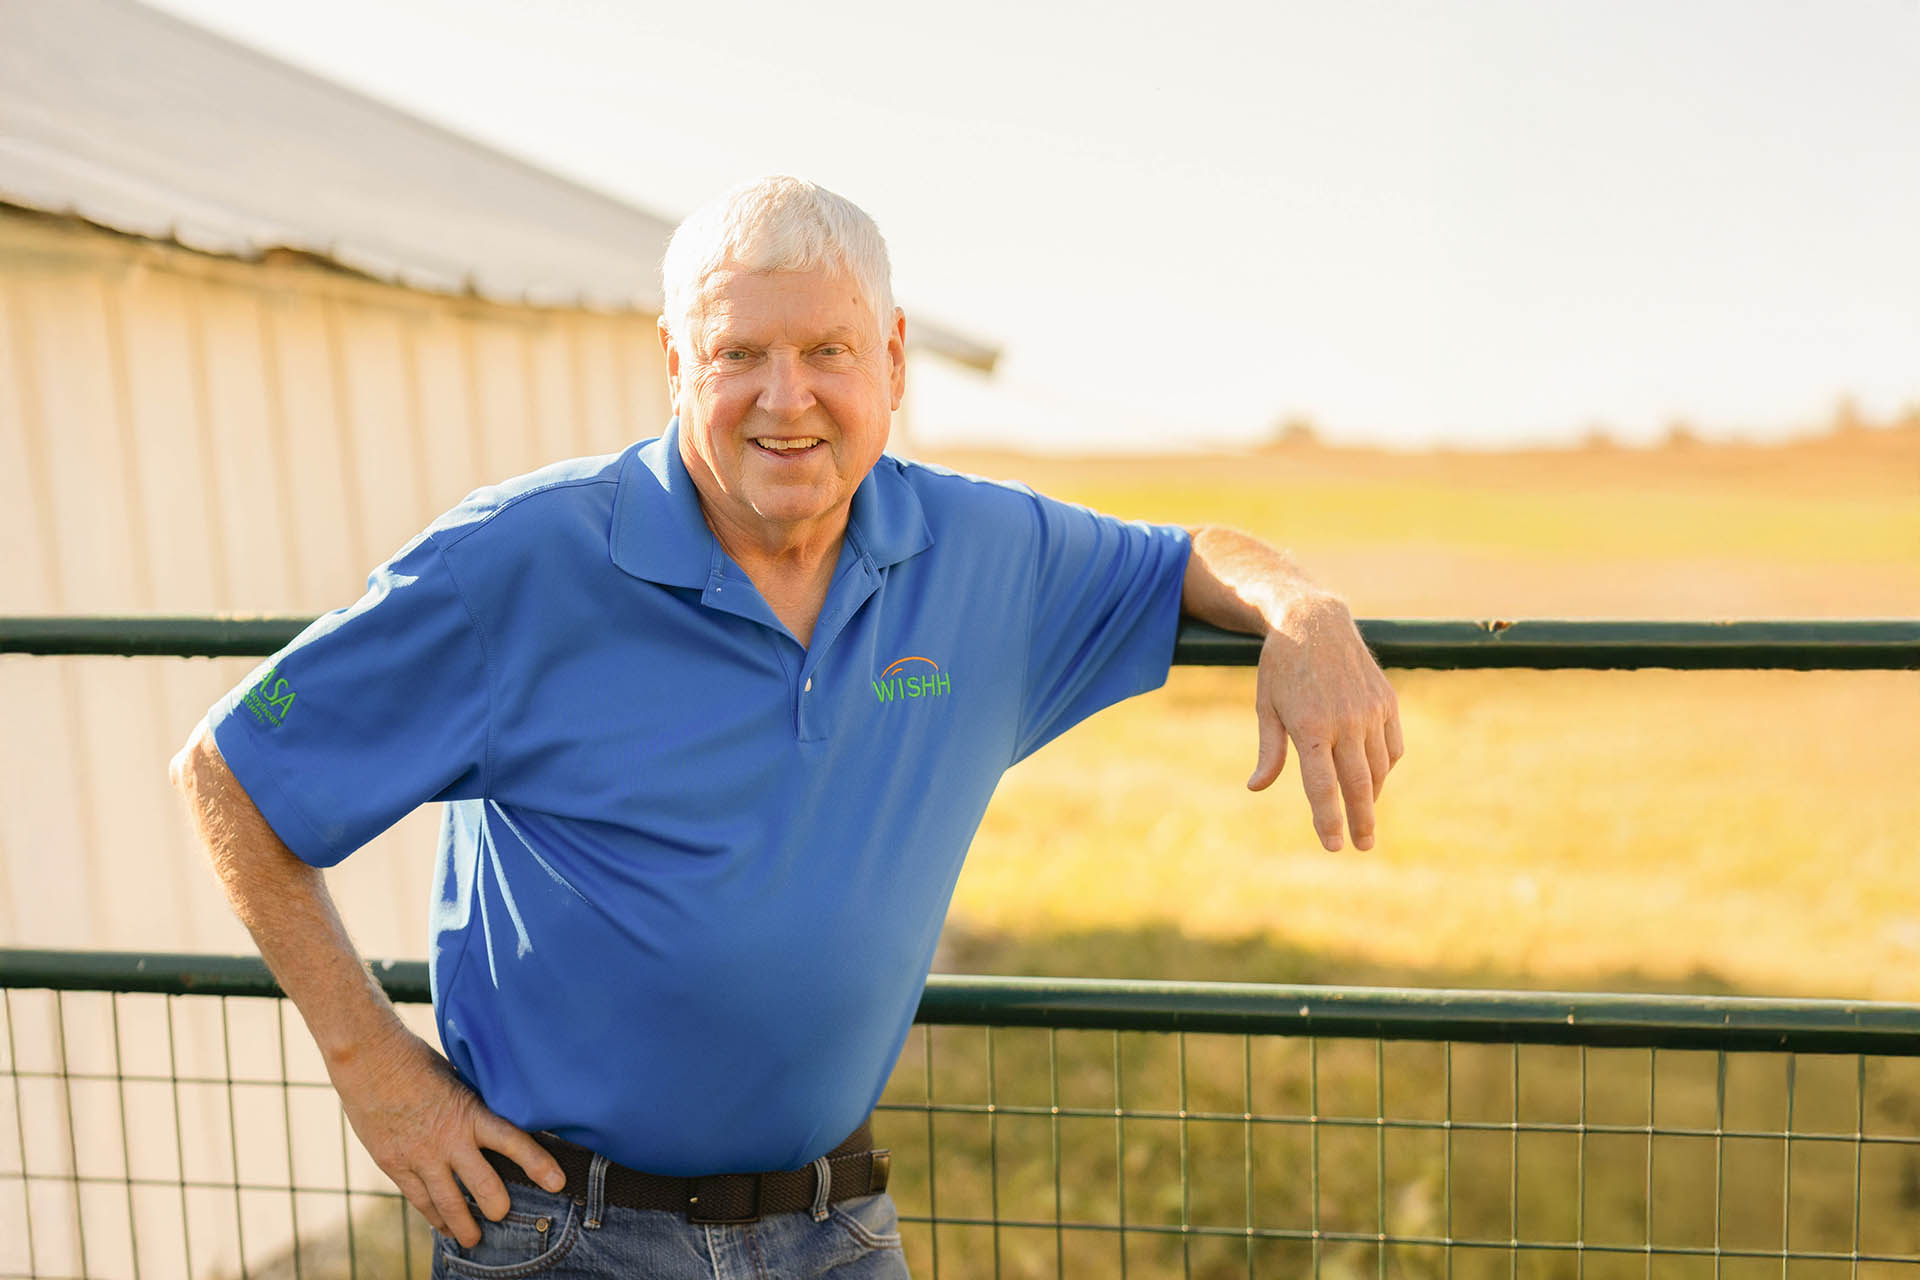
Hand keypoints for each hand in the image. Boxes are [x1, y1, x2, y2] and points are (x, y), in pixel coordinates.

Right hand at [330, 1024, 565, 1246]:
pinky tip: (443, 1227)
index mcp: (471, 1113)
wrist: (370, 1060)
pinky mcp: (395, 1165)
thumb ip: (474, 1105)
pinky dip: (434, 1217)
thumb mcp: (458, 1078)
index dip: (538, 1164)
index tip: (558, 1182)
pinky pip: (420, 1200)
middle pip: (484, 1186)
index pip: (513, 1142)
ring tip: (474, 1239)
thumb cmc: (418, 1061)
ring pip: (450, 1203)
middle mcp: (449, 1140)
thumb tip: (496, 1117)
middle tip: (504, 1214)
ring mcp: (421, 1157)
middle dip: (498, 1206)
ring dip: (465, 1226)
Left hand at [1247, 596, 1403, 850]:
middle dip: (1360, 822)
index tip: (1333, 846)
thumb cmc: (1282, 668)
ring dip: (1371, 797)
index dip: (1328, 820)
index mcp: (1310, 726)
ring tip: (1364, 817)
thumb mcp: (1266, 705)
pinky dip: (1384, 767)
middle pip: (1358, 786)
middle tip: (1361, 846)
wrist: (1315, 621)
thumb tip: (1256, 787)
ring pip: (1378, 769)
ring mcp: (1371, 711)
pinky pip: (1392, 748)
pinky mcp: (1387, 702)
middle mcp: (1345, 721)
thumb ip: (1268, 750)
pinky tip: (1373, 778)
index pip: (1323, 787)